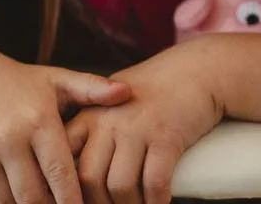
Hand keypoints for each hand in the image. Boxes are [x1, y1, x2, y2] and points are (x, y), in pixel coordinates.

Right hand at [0, 47, 131, 203]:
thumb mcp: (58, 80)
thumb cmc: (24, 84)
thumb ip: (92, 89)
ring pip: (9, 202)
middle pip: (33, 195)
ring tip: (46, 203)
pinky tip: (20, 201)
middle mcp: (8, 137)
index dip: (73, 199)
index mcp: (38, 119)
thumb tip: (128, 92)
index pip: (60, 172)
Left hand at [65, 42, 223, 203]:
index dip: (67, 187)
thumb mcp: (113, 102)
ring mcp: (138, 127)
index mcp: (91, 114)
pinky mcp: (166, 136)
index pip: (64, 158)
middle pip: (89, 179)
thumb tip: (75, 174)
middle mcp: (109, 120)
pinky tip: (159, 203)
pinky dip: (155, 201)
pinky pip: (154, 182)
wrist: (196, 70)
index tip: (76, 200)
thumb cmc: (154, 92)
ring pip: (120, 186)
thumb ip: (92, 132)